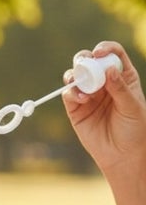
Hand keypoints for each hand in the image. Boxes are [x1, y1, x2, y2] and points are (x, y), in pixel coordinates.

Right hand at [63, 41, 145, 176]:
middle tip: (84, 63)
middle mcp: (104, 82)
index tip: (99, 53)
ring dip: (75, 74)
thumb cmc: (134, 129)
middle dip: (85, 59)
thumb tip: (108, 70)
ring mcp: (89, 94)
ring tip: (79, 82)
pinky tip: (81, 98)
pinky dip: (72, 92)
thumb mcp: (133, 107)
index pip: (113, 55)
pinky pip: (69, 94)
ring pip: (76, 75)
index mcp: (122, 77)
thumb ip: (120, 88)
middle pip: (90, 61)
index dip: (105, 49)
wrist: (122, 155)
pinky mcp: (76, 108)